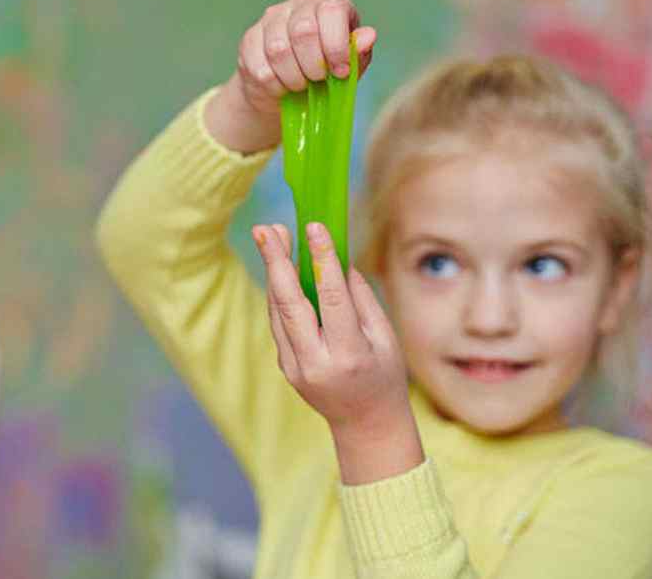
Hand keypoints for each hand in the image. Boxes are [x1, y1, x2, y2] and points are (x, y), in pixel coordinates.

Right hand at [205, 0, 376, 154]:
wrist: (285, 91)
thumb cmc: (324, 75)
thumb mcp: (348, 67)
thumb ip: (359, 53)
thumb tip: (368, 36)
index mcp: (327, 7)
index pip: (332, 12)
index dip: (337, 46)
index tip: (340, 72)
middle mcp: (298, 5)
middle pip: (303, 30)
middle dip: (313, 64)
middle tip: (318, 80)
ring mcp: (269, 20)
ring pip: (278, 49)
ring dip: (293, 77)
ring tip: (300, 85)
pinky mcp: (249, 40)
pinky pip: (260, 67)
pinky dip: (275, 85)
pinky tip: (282, 86)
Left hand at [253, 222, 424, 484]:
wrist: (366, 425)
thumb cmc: (384, 376)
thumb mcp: (385, 338)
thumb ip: (361, 299)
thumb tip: (338, 260)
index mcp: (348, 355)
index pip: (331, 300)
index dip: (322, 261)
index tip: (315, 227)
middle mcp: (315, 362)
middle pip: (290, 304)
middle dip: (276, 262)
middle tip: (266, 229)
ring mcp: (295, 367)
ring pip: (278, 311)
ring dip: (272, 272)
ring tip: (270, 236)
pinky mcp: (285, 366)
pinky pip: (278, 323)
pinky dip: (278, 293)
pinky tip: (279, 267)